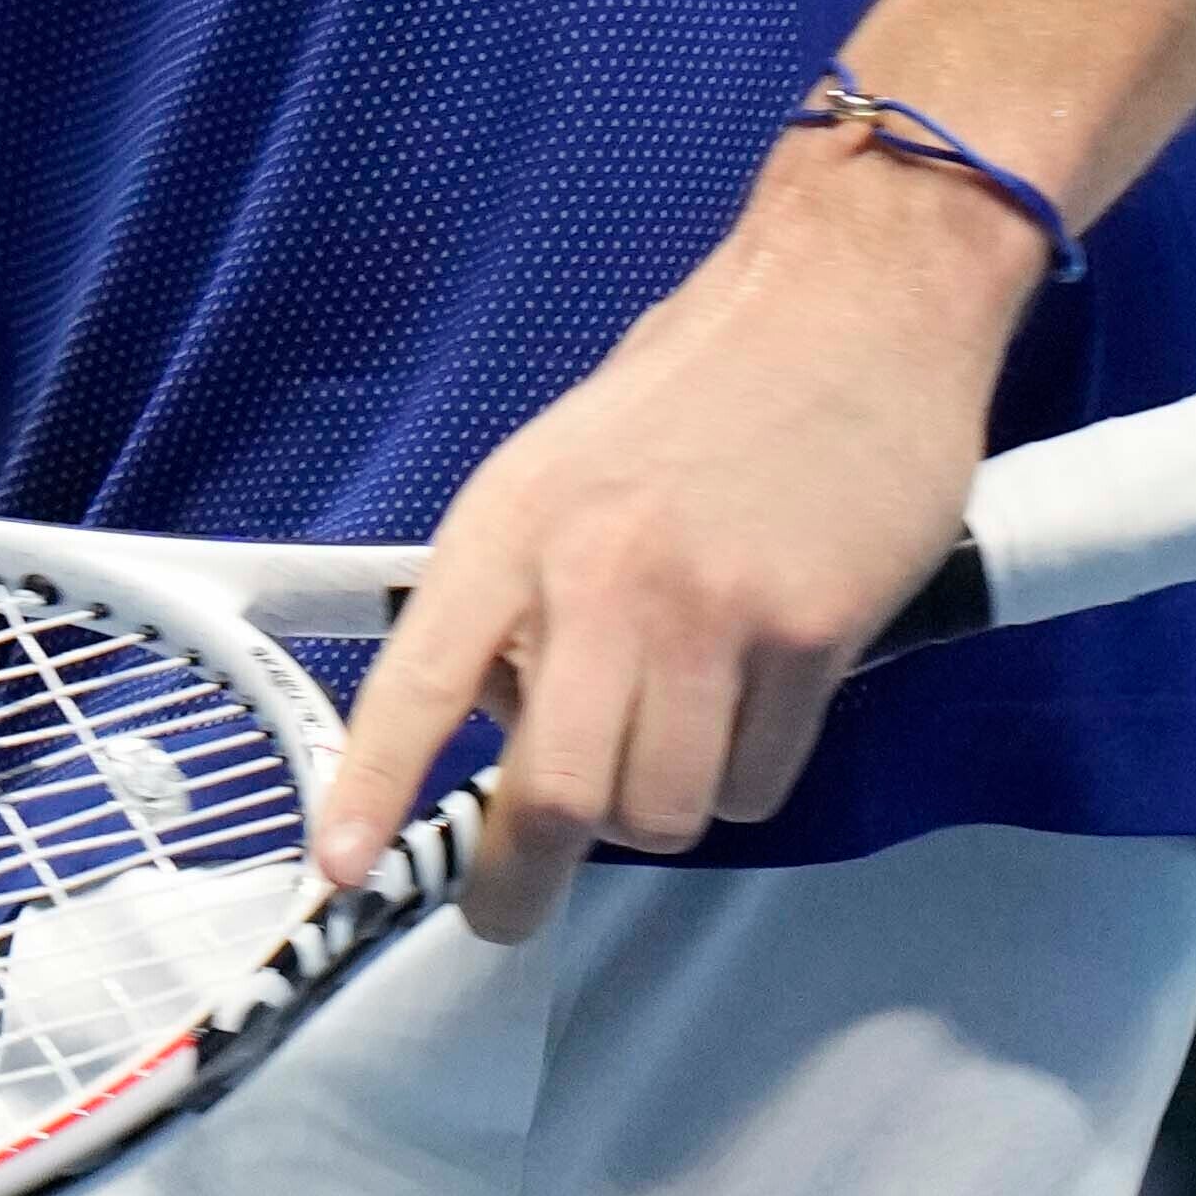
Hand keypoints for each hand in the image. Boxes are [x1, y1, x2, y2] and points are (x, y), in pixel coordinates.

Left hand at [309, 123, 1036, 940]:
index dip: (373, 783)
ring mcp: (710, 607)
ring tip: (685, 725)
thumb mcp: (568, 465)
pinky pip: (763, 780)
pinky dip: (756, 768)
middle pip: (557, 797)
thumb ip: (530, 590)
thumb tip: (515, 724)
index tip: (340, 869)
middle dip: (528, 877)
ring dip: (668, 805)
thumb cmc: (709, 384)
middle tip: (517, 900)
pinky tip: (769, 689)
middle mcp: (600, 569)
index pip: (423, 675)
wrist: (855, 295)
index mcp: (517, 519)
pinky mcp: (810, 632)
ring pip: (666, 810)